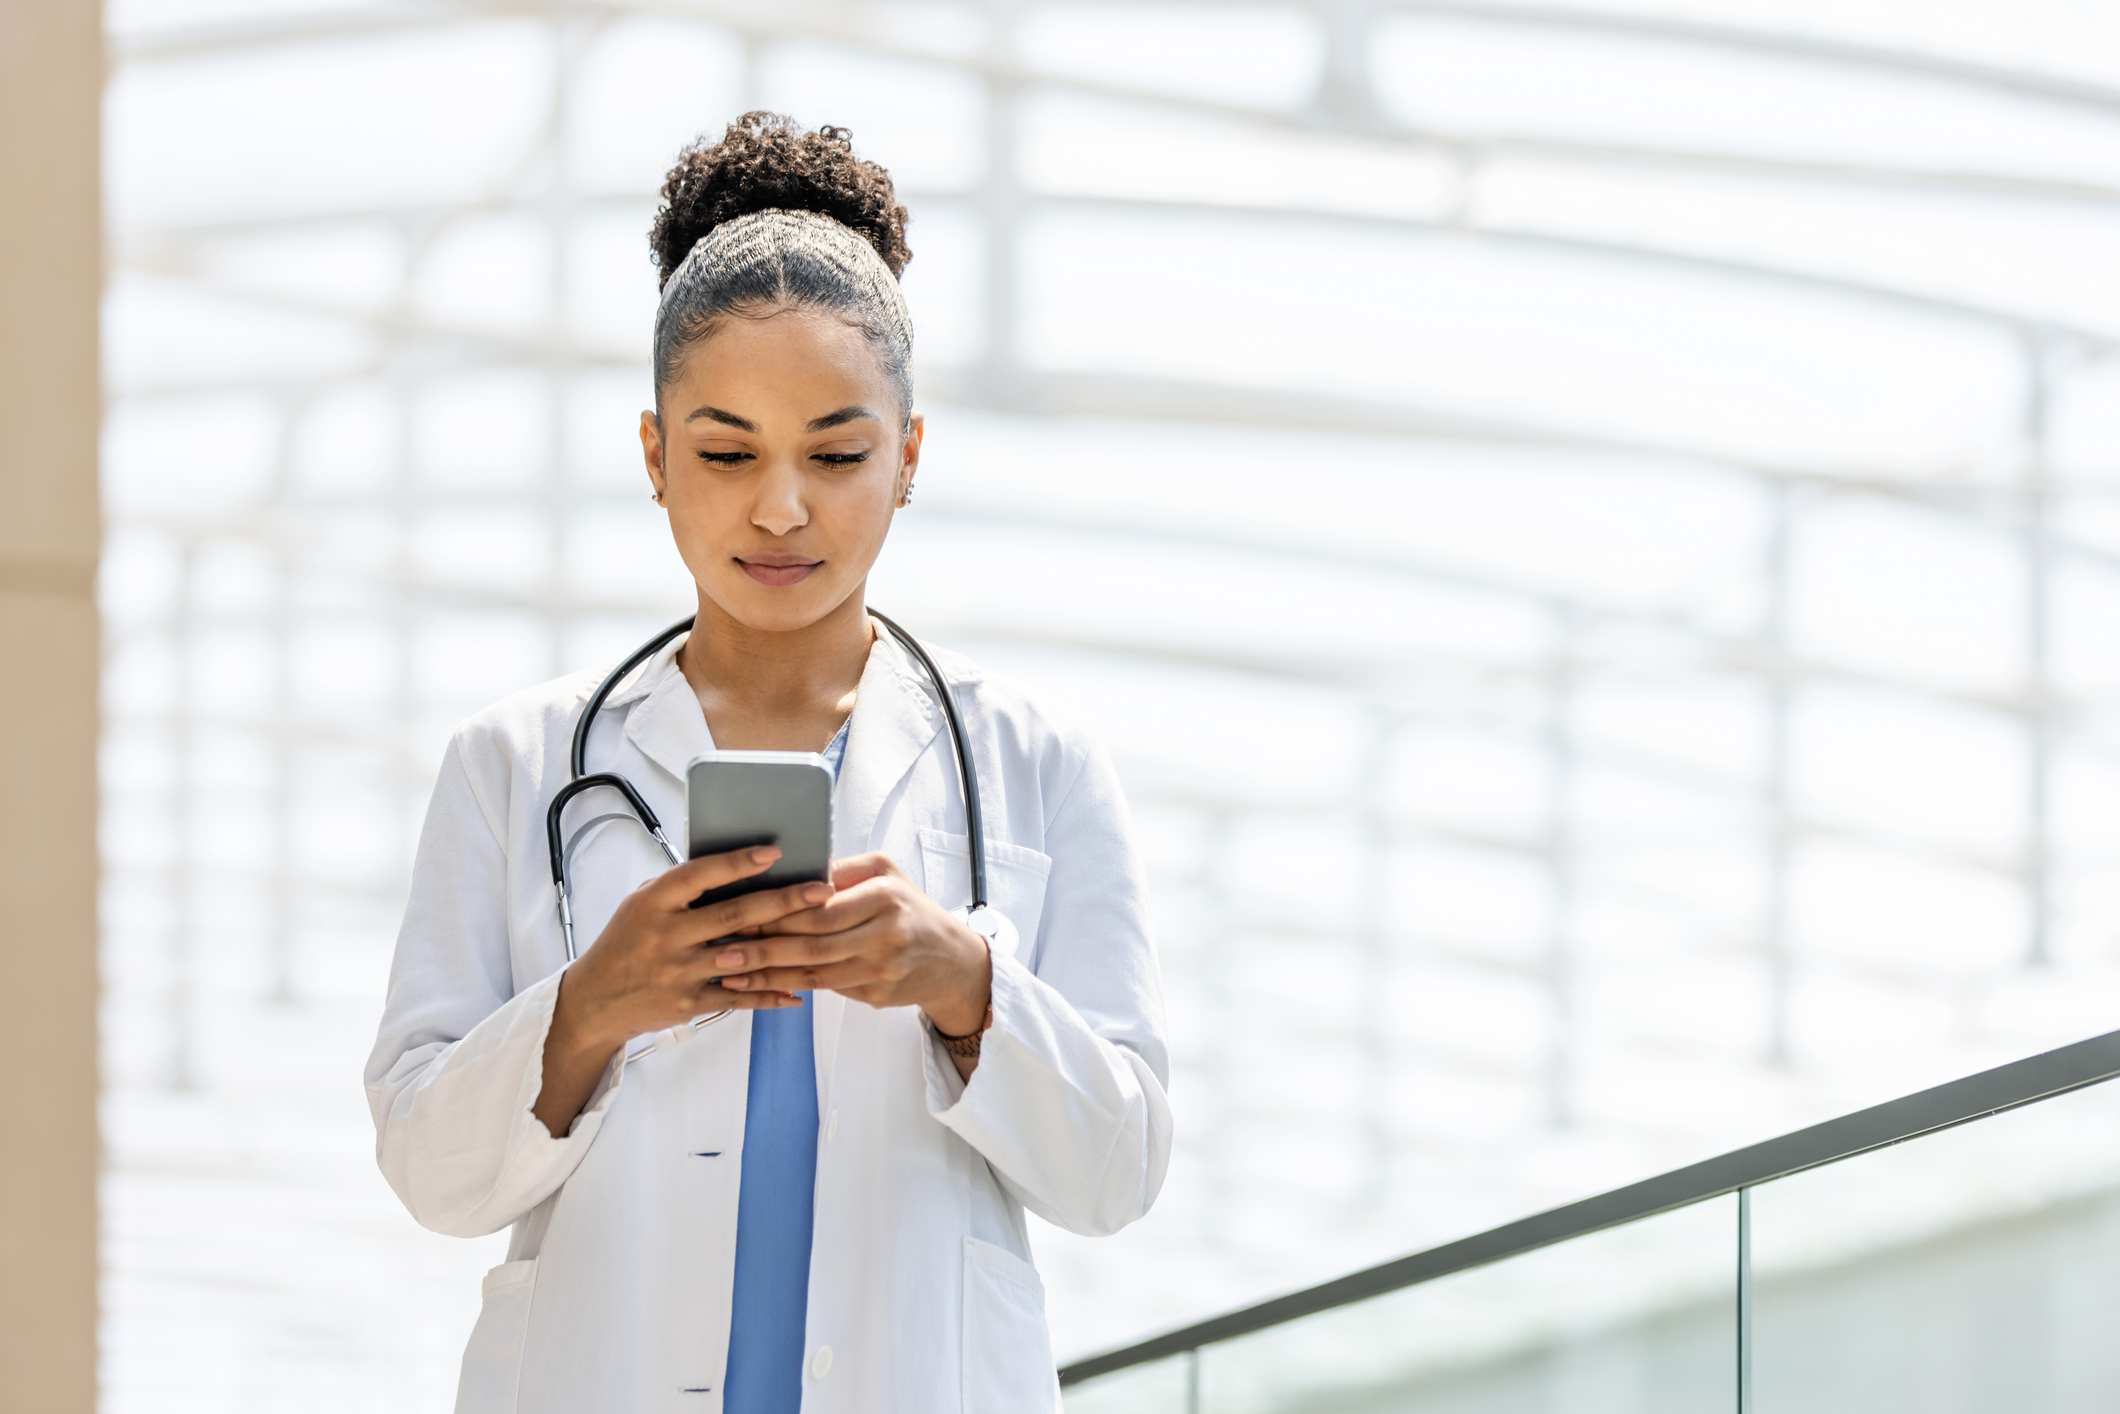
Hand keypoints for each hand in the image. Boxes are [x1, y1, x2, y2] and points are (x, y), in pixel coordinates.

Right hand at [534, 845, 829, 1135]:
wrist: (594, 1001)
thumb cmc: (625, 943)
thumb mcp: (640, 905)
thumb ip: (680, 888)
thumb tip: (731, 863)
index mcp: (653, 903)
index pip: (699, 874)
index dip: (738, 862)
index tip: (774, 852)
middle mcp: (666, 936)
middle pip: (734, 915)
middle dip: (783, 900)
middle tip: (821, 890)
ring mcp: (678, 972)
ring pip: (742, 956)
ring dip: (784, 946)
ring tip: (821, 934)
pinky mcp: (688, 1003)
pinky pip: (737, 997)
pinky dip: (768, 994)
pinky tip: (795, 990)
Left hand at [711, 852, 991, 1039]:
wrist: (953, 960)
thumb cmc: (911, 909)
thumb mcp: (886, 874)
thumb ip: (841, 871)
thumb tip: (792, 867)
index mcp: (884, 897)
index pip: (820, 907)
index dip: (778, 913)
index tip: (740, 913)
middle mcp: (885, 933)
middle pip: (813, 943)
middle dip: (763, 947)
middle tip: (722, 948)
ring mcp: (881, 969)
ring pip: (814, 973)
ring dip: (767, 975)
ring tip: (728, 972)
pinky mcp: (876, 995)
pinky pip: (826, 990)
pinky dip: (790, 988)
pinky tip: (761, 987)